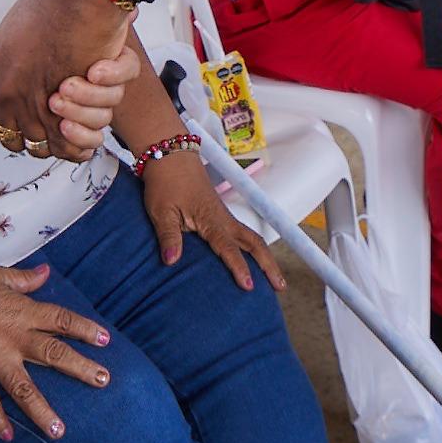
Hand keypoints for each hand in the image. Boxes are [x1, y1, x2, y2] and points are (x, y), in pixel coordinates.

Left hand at [0, 0, 134, 160]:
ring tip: (76, 101)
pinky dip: (82, 134)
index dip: (3, 124)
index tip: (18, 118)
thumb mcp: (15, 28)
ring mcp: (30, 104)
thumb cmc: (54, 1)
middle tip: (54, 118)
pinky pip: (68, 142)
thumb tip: (20, 61)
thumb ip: (15, 52)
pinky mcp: (61, 110)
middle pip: (12, 139)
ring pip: (42, 142)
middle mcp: (4, 93)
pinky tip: (90, 108)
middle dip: (34, 134)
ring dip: (64, 127)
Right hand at [0, 257, 111, 441]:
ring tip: (60, 432)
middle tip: (103, 381)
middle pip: (54, 354)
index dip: (85, 329)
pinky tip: (8, 437)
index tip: (106, 340)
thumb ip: (24, 279)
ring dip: (43, 412)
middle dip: (81, 369)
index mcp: (21, 311)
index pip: (61, 320)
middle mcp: (12, 338)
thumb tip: (45, 273)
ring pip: (24, 389)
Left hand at [138, 153, 284, 292]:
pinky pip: (241, 234)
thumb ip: (168, 237)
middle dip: (268, 265)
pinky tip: (252, 260)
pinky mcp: (219, 215)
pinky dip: (252, 248)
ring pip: (251, 238)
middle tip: (280, 286)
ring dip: (264, 257)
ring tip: (275, 278)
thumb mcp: (161, 211)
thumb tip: (171, 261)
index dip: (239, 267)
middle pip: (253, 243)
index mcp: (210, 219)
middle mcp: (222, 219)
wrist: (170, 156)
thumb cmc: (165, 182)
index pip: (228, 248)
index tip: (249, 285)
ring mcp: (223, 216)